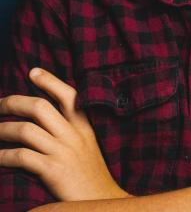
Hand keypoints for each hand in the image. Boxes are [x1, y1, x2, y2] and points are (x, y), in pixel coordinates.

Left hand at [0, 68, 131, 200]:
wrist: (102, 202)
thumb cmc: (90, 175)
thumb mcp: (87, 145)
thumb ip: (70, 129)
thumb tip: (43, 117)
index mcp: (83, 126)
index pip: (68, 95)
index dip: (49, 81)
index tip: (32, 72)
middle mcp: (73, 134)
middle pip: (40, 107)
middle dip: (13, 102)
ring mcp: (63, 152)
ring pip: (26, 130)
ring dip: (2, 129)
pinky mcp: (53, 171)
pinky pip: (22, 157)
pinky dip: (3, 155)